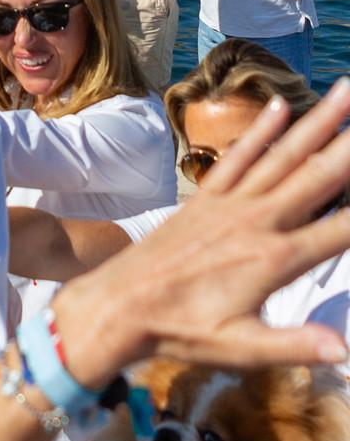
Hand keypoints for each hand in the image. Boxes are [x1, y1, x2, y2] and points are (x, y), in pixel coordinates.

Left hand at [52, 78, 349, 388]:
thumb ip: (296, 346)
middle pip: (322, 175)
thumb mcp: (239, 349)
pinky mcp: (203, 201)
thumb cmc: (176, 333)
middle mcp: (256, 223)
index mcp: (275, 260)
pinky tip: (282, 105)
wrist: (113, 308)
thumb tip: (344, 351)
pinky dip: (260, 132)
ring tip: (348, 89)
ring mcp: (228, 206)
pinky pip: (237, 159)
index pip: (345, 229)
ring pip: (283, 156)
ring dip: (320, 120)